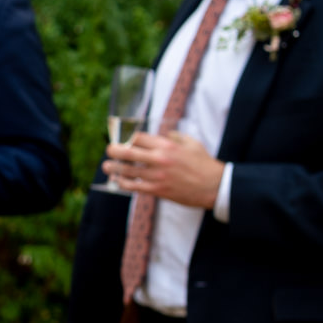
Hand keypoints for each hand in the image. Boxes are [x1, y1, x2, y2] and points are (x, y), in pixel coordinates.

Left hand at [104, 132, 223, 208]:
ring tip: (107, 166)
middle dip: (113, 150)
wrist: (215, 186)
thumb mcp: (192, 143)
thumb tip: (165, 133)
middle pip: (127, 152)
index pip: (137, 137)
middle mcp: (159, 159)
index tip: (120, 138)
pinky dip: (122, 183)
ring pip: (126, 170)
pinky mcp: (158, 189)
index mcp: (167, 145)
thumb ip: (176, 136)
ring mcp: (157, 175)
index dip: (125, 137)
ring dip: (113, 168)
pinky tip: (117, 180)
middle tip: (109, 150)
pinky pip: (134, 186)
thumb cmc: (204, 164)